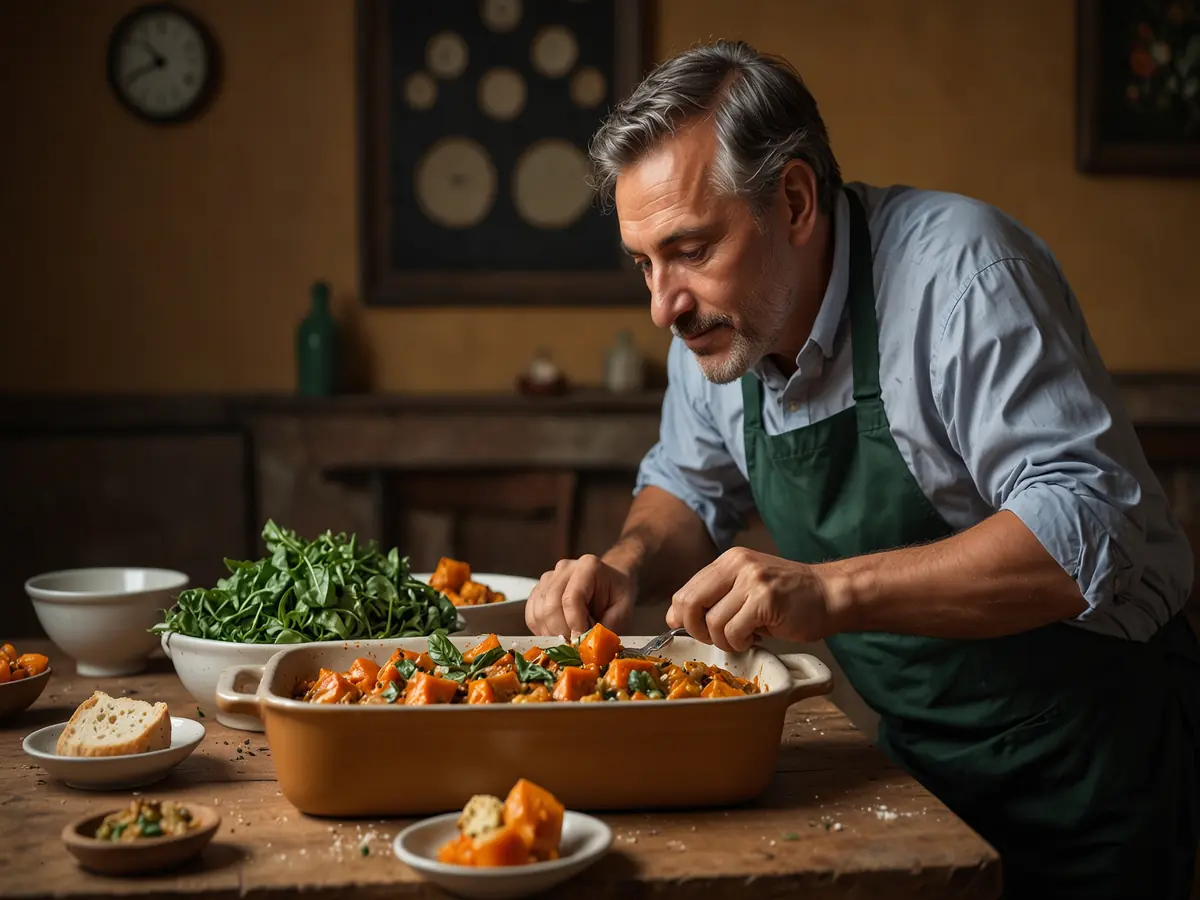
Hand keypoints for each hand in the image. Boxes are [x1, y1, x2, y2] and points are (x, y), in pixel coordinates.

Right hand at [524, 554, 635, 638]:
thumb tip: (587, 646)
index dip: (575, 625)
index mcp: (588, 566)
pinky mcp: (538, 591)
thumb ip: (608, 626)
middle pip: (551, 605)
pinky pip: (531, 615)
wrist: (610, 582)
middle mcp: (564, 568)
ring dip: (552, 633)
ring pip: (538, 612)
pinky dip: (542, 630)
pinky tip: (558, 634)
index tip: (581, 643)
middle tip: (574, 646)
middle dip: (561, 632)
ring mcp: (548, 578)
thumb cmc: (617, 595)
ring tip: (570, 638)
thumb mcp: (624, 609)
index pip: (572, 598)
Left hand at [666, 547, 835, 651]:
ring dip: (725, 641)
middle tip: (718, 638)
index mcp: (728, 560)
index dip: (684, 618)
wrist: (830, 594)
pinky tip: (756, 638)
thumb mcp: (746, 588)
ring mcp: (752, 580)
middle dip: (697, 631)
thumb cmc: (788, 597)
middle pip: (689, 604)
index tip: (698, 631)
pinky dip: (740, 643)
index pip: (685, 591)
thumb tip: (673, 618)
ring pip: (712, 623)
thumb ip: (713, 598)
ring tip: (744, 637)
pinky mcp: (765, 600)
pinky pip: (733, 632)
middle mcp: (737, 564)